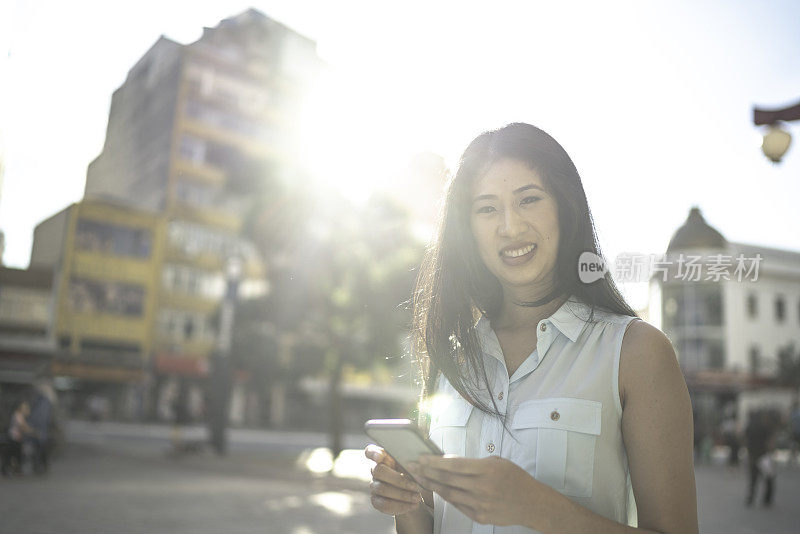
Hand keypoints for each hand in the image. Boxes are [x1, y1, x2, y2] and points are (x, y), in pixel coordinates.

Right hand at [365, 444, 425, 515]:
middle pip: (378, 471)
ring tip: (417, 497)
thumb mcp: (413, 462)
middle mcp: (375, 470)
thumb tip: (417, 454)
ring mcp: (374, 485)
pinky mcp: (376, 500)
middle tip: (416, 486)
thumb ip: (411, 457)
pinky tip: (412, 506)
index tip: (380, 457)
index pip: (370, 451)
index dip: (373, 453)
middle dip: (398, 479)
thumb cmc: (413, 471)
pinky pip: (384, 505)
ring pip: (382, 489)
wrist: (414, 490)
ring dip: (402, 495)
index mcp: (383, 456)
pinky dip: (400, 506)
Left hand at [406, 455, 546, 526]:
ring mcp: (480, 504)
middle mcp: (482, 488)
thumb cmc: (515, 479)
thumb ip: (475, 463)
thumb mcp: (497, 463)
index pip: (453, 465)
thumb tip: (451, 461)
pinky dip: (447, 497)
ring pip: (449, 494)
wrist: (532, 503)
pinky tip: (438, 491)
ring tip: (421, 479)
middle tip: (413, 467)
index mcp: (486, 470)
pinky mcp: (480, 517)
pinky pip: (458, 505)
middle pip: (447, 480)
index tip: (421, 458)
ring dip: (433, 486)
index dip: (434, 462)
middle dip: (427, 472)